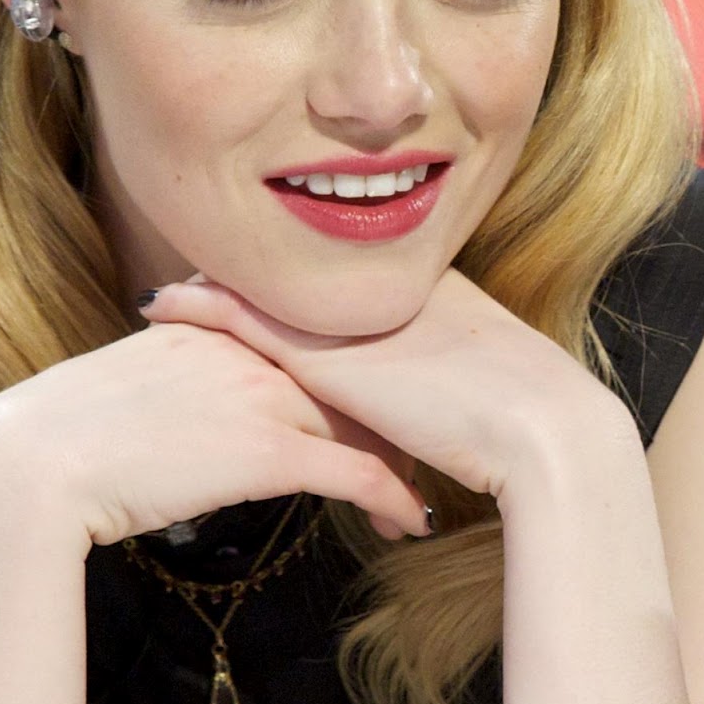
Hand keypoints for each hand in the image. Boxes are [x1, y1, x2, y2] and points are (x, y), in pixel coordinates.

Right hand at [0, 319, 429, 551]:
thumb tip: (202, 398)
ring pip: (362, 415)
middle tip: (419, 442)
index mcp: (216, 322)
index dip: (352, 365)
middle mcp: (247, 345)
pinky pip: (355, 471)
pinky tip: (412, 521)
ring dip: (401, 455)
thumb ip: (182, 371)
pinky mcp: (266, 449)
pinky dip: (393, 495)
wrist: (38, 461)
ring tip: (420, 488)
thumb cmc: (69, 430)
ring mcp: (260, 392)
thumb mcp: (134, 379)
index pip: (307, 333)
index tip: (381, 392)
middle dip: (388, 409)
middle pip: (347, 368)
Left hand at [140, 267, 617, 507]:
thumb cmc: (524, 424)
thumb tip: (428, 419)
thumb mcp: (482, 388)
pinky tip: (163, 305)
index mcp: (425, 289)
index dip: (294, 277)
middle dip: (243, 273)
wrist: (540, 431)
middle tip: (193, 275)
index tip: (259, 281)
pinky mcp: (323, 353)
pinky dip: (200, 307)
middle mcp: (379, 289)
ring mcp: (350, 317)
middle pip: (296, 275)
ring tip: (169, 294)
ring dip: (213, 289)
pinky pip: (241, 318)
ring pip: (262, 289)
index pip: (341, 276)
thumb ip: (443, 389)